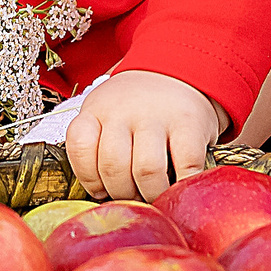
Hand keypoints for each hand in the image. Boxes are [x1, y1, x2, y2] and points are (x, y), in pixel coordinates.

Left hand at [66, 71, 225, 202]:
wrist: (177, 73)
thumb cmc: (136, 107)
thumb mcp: (106, 114)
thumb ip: (96, 146)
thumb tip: (103, 196)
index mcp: (97, 109)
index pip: (80, 146)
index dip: (89, 178)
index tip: (101, 190)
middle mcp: (124, 110)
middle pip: (113, 167)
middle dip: (123, 194)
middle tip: (133, 197)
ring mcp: (157, 116)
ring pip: (146, 171)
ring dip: (151, 194)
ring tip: (155, 194)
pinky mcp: (190, 124)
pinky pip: (185, 166)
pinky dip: (182, 184)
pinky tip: (179, 185)